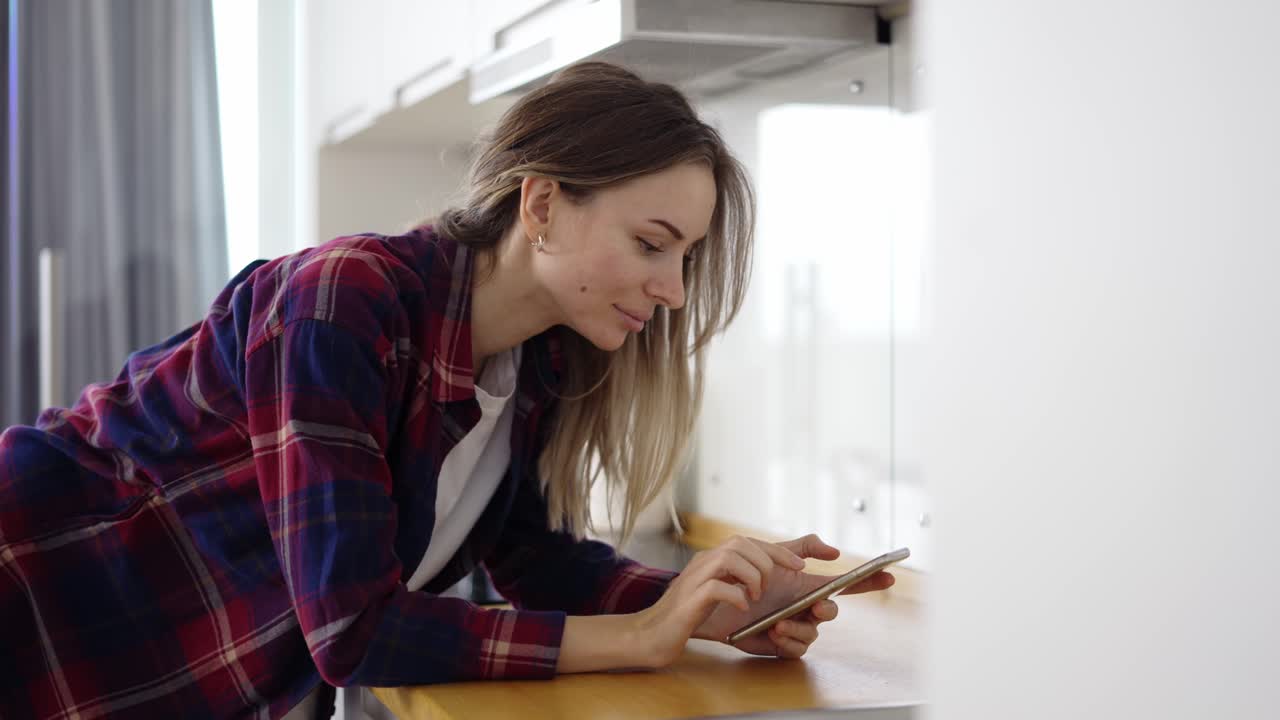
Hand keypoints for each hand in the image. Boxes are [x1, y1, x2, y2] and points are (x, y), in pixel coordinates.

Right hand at [629, 534, 808, 667]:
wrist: (653, 634)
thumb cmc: (688, 617)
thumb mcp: (715, 593)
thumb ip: (735, 581)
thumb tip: (765, 580)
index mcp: (712, 559)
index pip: (748, 542)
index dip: (778, 551)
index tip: (800, 565)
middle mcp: (703, 562)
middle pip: (740, 543)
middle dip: (766, 562)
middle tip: (769, 587)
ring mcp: (694, 578)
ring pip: (729, 557)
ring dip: (751, 576)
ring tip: (755, 597)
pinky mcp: (688, 599)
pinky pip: (716, 587)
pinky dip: (735, 596)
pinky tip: (741, 608)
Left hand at [692, 534, 894, 658]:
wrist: (718, 599)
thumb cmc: (745, 578)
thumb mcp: (773, 554)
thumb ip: (804, 546)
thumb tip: (835, 550)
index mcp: (809, 586)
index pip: (846, 584)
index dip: (869, 581)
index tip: (889, 574)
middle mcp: (807, 608)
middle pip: (832, 610)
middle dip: (827, 608)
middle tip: (816, 606)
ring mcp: (797, 627)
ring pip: (814, 632)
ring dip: (799, 627)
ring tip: (779, 621)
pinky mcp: (784, 646)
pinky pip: (799, 649)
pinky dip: (790, 641)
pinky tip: (775, 631)